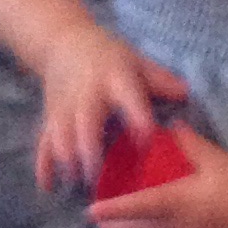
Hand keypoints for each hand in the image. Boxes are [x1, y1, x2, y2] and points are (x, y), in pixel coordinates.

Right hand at [34, 27, 188, 192]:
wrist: (63, 42)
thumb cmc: (109, 56)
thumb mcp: (136, 60)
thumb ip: (159, 78)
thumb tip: (185, 93)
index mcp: (113, 79)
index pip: (126, 96)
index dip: (136, 116)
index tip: (146, 139)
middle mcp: (87, 94)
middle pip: (85, 122)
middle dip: (89, 149)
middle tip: (96, 177)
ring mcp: (65, 106)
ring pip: (60, 134)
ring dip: (65, 159)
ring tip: (76, 184)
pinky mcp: (50, 115)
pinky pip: (43, 140)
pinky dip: (43, 163)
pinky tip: (47, 185)